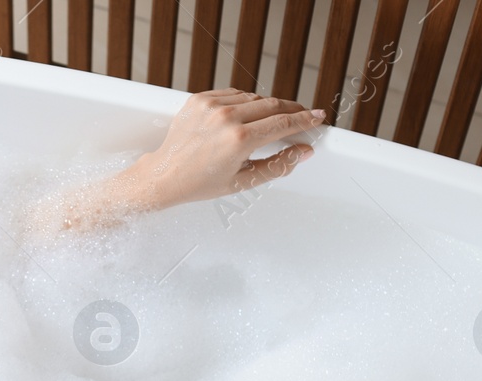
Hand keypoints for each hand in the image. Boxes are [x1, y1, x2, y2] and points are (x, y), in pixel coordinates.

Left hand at [131, 88, 325, 208]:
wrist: (163, 176)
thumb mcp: (243, 181)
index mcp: (238, 140)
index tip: (317, 116)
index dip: (305, 119)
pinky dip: (243, 102)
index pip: (283, 123)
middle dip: (291, 110)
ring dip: (266, 107)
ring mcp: (211, 105)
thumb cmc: (200, 184)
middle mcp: (225, 118)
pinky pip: (232, 94)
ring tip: (270, 121)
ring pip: (253, 98)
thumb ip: (278, 165)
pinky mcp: (199, 99)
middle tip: (302, 116)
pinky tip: (245, 116)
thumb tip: (304, 151)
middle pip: (272, 105)